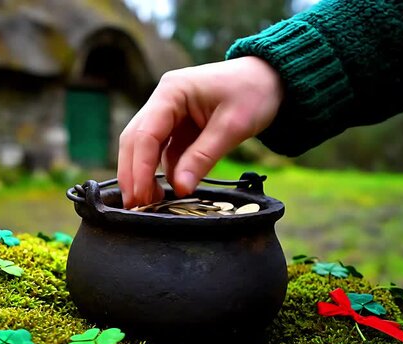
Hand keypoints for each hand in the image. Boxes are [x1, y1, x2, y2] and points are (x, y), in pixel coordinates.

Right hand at [118, 56, 283, 207]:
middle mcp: (162, 100)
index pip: (145, 134)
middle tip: (135, 207)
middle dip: (133, 174)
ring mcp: (168, 113)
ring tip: (150, 204)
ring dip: (143, 175)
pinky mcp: (177, 127)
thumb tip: (180, 188)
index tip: (141, 197)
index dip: (140, 168)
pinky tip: (164, 191)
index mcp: (171, 92)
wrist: (270, 78)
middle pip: (135, 140)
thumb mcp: (233, 126)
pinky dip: (160, 171)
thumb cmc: (254, 93)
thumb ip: (204, 157)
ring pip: (144, 147)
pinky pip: (162, 152)